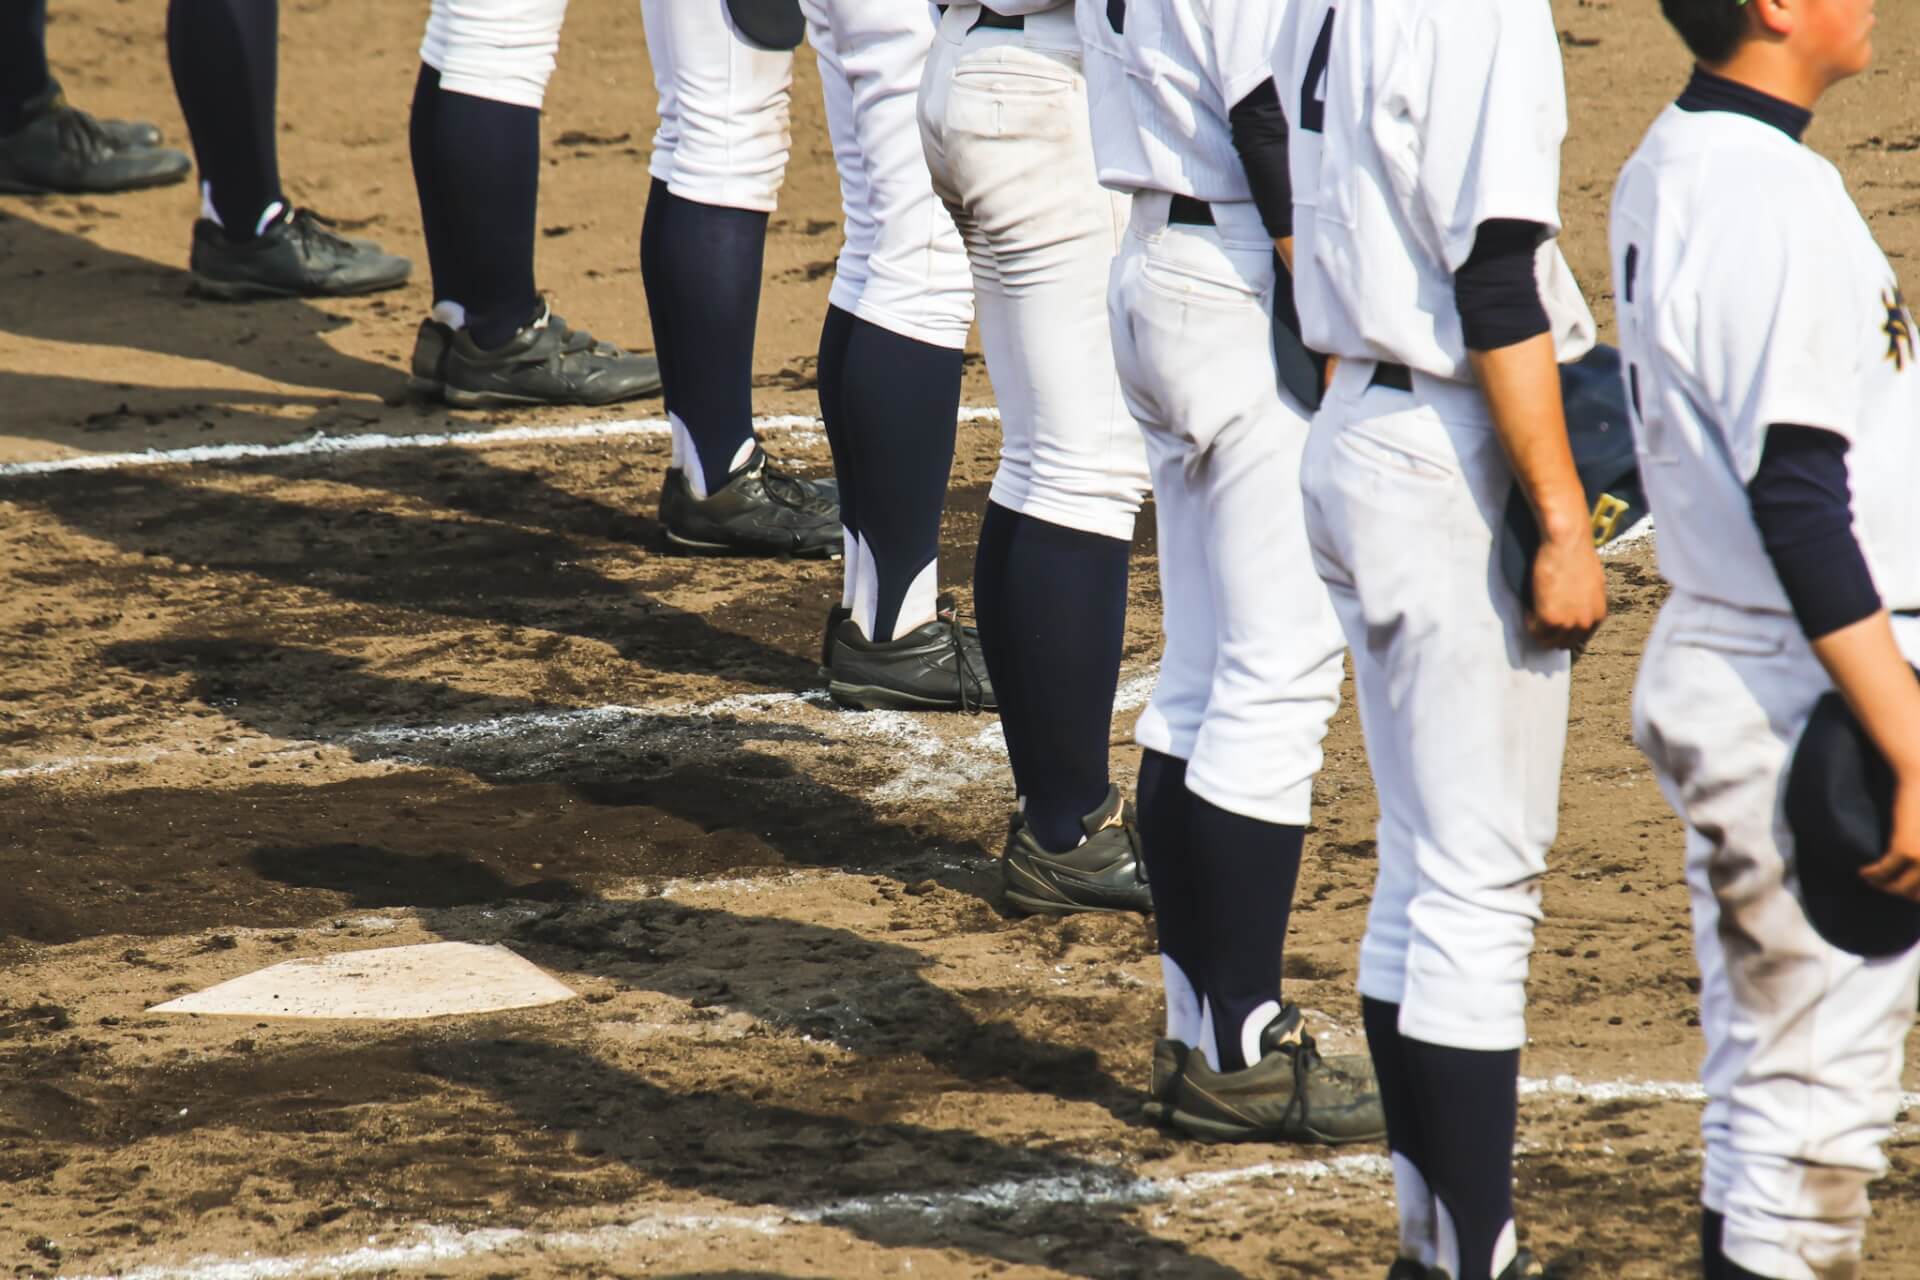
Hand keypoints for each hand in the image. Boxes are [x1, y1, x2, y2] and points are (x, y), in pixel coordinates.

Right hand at [1527, 529, 1606, 649]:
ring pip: (1547, 641)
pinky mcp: (1550, 619)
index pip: (1579, 638)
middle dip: (1550, 635)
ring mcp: (1568, 623)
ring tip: (1533, 612)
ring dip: (1538, 630)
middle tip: (1538, 621)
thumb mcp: (1590, 585)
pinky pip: (1534, 630)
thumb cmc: (1577, 555)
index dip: (1563, 632)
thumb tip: (1574, 608)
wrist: (1566, 543)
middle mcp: (1586, 623)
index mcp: (1598, 615)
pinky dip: (1528, 621)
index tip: (1552, 625)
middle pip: (1563, 644)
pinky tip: (1529, 607)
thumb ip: (1585, 603)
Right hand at [1860, 772, 1919, 901]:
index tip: (1904, 891)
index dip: (1915, 894)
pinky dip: (1871, 874)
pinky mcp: (1906, 850)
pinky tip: (1863, 871)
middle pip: (1917, 894)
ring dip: (1883, 887)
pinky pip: (1883, 871)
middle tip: (1887, 887)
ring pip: (1899, 888)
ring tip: (1871, 880)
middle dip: (1901, 894)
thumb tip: (1913, 861)